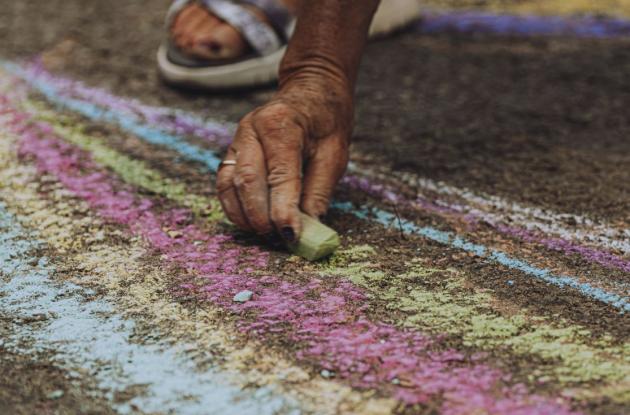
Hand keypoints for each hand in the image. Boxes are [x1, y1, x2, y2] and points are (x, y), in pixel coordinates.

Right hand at [216, 75, 351, 240]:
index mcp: (281, 124)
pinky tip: (250, 222)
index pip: (279, 174)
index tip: (291, 235)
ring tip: (265, 234)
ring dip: (244, 215)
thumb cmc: (326, 123)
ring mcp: (237, 139)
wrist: (311, 92)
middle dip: (260, 216)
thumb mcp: (334, 154)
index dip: (284, 209)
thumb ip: (318, 191)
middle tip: (277, 238)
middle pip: (247, 180)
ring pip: (229, 184)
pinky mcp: (231, 152)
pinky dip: (234, 207)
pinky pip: (224, 184)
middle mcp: (251, 129)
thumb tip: (307, 230)